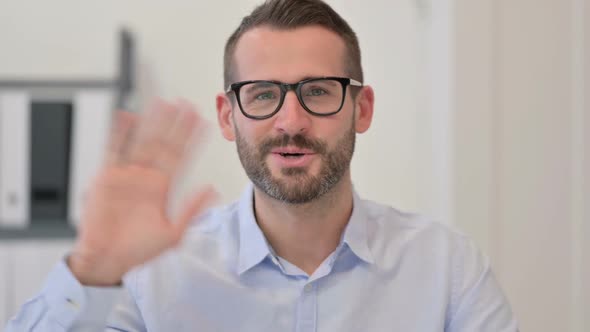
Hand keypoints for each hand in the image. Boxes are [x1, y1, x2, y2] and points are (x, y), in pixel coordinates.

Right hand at [68, 99, 216, 285]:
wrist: (108, 261)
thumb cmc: (138, 250)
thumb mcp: (174, 232)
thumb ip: (192, 209)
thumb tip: (212, 190)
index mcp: (161, 188)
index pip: (180, 157)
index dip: (191, 139)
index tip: (203, 122)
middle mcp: (145, 177)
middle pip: (163, 143)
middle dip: (175, 124)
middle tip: (186, 103)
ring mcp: (126, 175)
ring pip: (141, 141)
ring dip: (151, 123)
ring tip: (162, 103)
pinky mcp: (106, 178)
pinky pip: (114, 150)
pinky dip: (119, 133)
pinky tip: (127, 116)